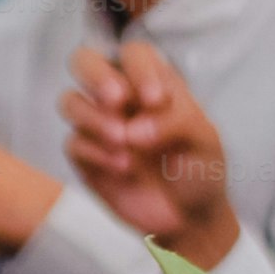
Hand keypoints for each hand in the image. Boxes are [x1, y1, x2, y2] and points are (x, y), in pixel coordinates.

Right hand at [58, 39, 240, 268]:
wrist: (189, 219)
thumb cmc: (200, 170)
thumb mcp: (204, 140)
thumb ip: (175, 122)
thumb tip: (131, 129)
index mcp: (152, 83)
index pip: (134, 54)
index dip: (139, 69)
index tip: (155, 100)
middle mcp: (120, 99)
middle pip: (84, 62)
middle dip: (95, 76)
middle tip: (116, 100)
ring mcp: (99, 126)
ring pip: (70, 101)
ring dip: (93, 118)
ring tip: (124, 141)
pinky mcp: (85, 156)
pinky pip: (73, 143)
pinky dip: (97, 153)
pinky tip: (125, 168)